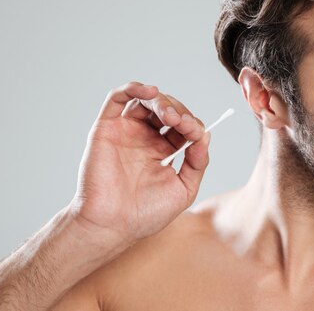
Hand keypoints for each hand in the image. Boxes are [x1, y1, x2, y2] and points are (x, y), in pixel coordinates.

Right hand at [68, 81, 210, 247]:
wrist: (113, 226)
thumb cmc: (145, 214)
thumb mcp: (184, 189)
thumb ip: (198, 162)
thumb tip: (206, 135)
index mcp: (163, 151)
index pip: (183, 126)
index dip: (192, 124)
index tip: (197, 134)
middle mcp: (145, 138)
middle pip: (167, 110)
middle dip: (180, 112)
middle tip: (184, 124)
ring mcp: (126, 131)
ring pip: (147, 100)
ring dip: (163, 102)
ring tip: (171, 116)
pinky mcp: (107, 127)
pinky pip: (118, 98)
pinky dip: (135, 88)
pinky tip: (152, 92)